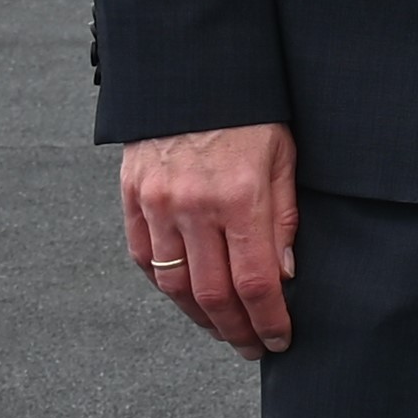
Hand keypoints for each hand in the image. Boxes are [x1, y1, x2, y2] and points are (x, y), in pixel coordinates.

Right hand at [121, 122, 299, 354]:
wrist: (191, 70)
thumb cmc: (249, 111)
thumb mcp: (283, 157)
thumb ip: (284, 218)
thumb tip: (285, 276)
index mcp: (239, 197)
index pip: (256, 282)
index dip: (269, 321)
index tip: (280, 340)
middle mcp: (194, 206)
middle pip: (212, 295)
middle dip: (236, 331)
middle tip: (252, 347)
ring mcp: (157, 204)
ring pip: (174, 285)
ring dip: (200, 318)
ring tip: (222, 329)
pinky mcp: (132, 197)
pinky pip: (144, 257)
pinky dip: (166, 285)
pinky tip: (186, 296)